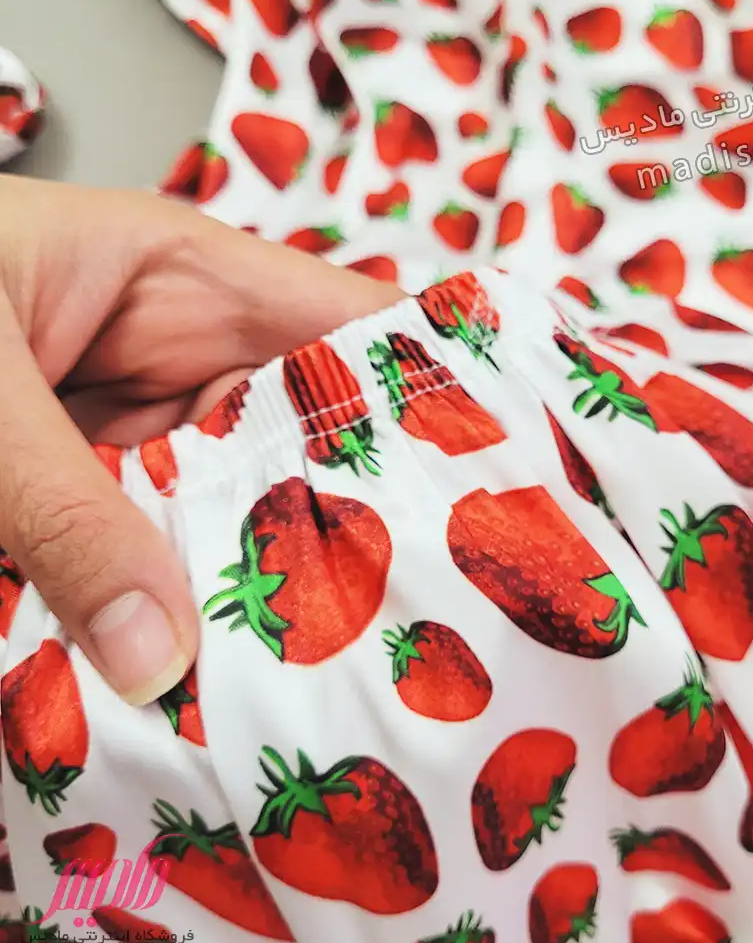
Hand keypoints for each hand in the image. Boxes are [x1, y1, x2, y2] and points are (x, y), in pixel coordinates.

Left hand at [0, 175, 405, 704]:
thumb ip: (57, 505)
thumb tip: (151, 650)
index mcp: (189, 279)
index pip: (352, 326)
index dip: (436, 389)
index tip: (504, 475)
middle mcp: (183, 360)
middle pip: (312, 440)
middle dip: (365, 520)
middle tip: (432, 610)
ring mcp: (141, 435)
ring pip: (245, 510)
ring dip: (277, 577)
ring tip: (347, 657)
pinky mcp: (93, 495)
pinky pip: (169, 552)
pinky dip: (192, 606)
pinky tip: (220, 663)